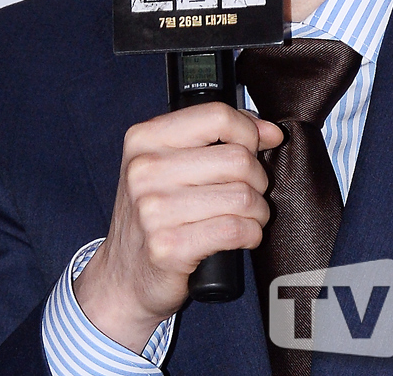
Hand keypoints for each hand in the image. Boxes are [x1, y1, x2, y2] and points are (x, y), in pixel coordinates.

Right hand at [73, 102, 282, 352]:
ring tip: (248, 216)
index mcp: (145, 138)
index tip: (257, 146)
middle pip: (237, 158)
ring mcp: (153, 209)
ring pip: (242, 196)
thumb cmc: (155, 213)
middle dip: (257, 178)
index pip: (216, 115)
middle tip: (250, 191)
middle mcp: (145, 170)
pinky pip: (234, 230)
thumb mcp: (171, 163)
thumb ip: (217, 136)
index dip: (248, 131)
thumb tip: (269, 131)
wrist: (123, 276)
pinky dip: (251, 233)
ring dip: (257, 210)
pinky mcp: (168, 248)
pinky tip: (244, 235)